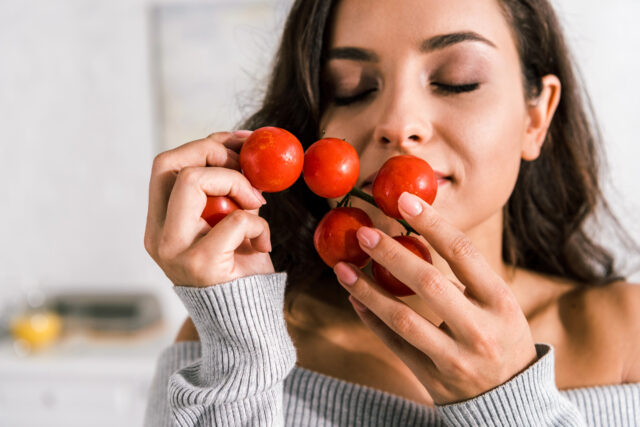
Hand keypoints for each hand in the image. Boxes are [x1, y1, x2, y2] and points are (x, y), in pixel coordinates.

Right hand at [144, 131, 273, 286]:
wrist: (246, 325)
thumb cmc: (240, 272)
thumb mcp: (229, 224)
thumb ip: (226, 193)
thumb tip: (243, 147)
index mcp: (161, 225)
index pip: (165, 166)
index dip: (204, 145)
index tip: (241, 143)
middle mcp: (159, 236)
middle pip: (170, 164)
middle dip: (214, 153)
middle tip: (248, 168)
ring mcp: (174, 251)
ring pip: (192, 181)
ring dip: (236, 184)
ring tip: (257, 206)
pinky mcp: (201, 265)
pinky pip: (234, 219)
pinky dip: (258, 223)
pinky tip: (263, 243)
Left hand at [333, 192, 536, 404]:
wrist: (511, 398)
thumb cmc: (501, 336)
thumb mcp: (499, 304)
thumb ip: (466, 275)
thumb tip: (416, 235)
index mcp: (500, 302)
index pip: (463, 252)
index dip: (431, 223)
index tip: (404, 201)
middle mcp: (479, 330)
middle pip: (428, 282)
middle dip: (391, 254)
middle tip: (363, 234)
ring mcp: (455, 357)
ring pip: (402, 318)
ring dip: (368, 290)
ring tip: (343, 269)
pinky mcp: (432, 378)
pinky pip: (394, 343)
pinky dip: (371, 318)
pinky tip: (354, 298)